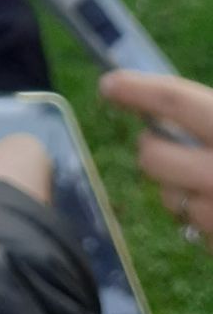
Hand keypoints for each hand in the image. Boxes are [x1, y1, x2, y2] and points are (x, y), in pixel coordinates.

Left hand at [100, 70, 212, 249]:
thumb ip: (207, 116)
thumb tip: (156, 104)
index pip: (175, 100)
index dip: (137, 89)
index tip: (109, 85)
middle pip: (152, 155)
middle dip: (151, 148)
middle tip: (165, 144)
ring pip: (169, 196)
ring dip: (178, 188)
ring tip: (209, 182)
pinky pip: (191, 228)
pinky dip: (198, 216)